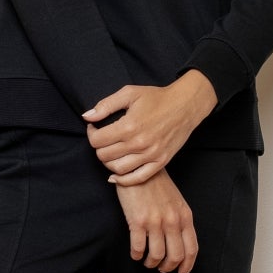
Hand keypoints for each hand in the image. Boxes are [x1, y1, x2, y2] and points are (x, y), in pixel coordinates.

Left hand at [82, 71, 217, 182]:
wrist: (185, 105)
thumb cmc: (157, 98)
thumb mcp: (129, 93)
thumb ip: (105, 105)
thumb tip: (87, 117)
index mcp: (129, 126)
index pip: (97, 140)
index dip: (91, 133)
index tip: (95, 128)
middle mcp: (139, 143)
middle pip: (104, 156)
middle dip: (99, 147)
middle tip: (102, 139)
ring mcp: (151, 155)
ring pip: (118, 169)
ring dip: (108, 162)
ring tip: (110, 152)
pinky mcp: (160, 162)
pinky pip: (137, 178)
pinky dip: (123, 180)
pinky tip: (115, 174)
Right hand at [109, 167, 199, 272]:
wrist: (139, 169)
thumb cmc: (157, 185)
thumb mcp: (176, 202)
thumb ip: (180, 221)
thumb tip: (179, 244)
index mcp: (185, 216)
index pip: (191, 249)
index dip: (187, 266)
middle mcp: (172, 221)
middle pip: (175, 256)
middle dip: (167, 268)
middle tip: (160, 268)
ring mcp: (155, 222)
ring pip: (157, 256)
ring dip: (151, 263)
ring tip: (146, 261)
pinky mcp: (138, 221)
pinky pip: (138, 248)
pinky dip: (136, 255)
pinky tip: (135, 253)